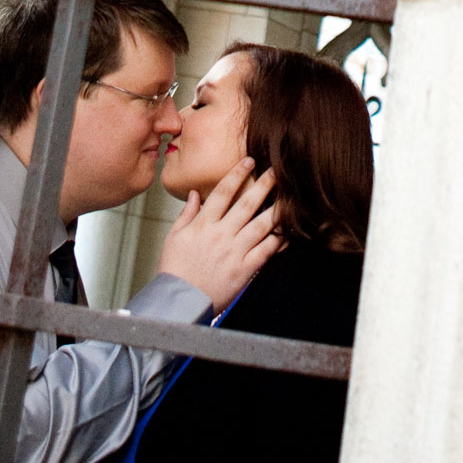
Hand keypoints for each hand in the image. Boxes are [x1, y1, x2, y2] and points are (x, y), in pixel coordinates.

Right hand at [159, 157, 281, 312]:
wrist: (180, 301)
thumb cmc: (175, 270)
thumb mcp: (174, 237)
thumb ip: (187, 214)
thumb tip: (195, 194)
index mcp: (204, 224)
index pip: (223, 192)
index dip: (238, 174)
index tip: (249, 161)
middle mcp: (222, 234)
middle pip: (247, 203)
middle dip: (264, 184)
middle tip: (276, 171)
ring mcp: (235, 251)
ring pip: (262, 225)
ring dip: (277, 209)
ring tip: (288, 197)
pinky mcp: (245, 269)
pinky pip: (266, 251)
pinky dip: (278, 240)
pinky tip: (286, 231)